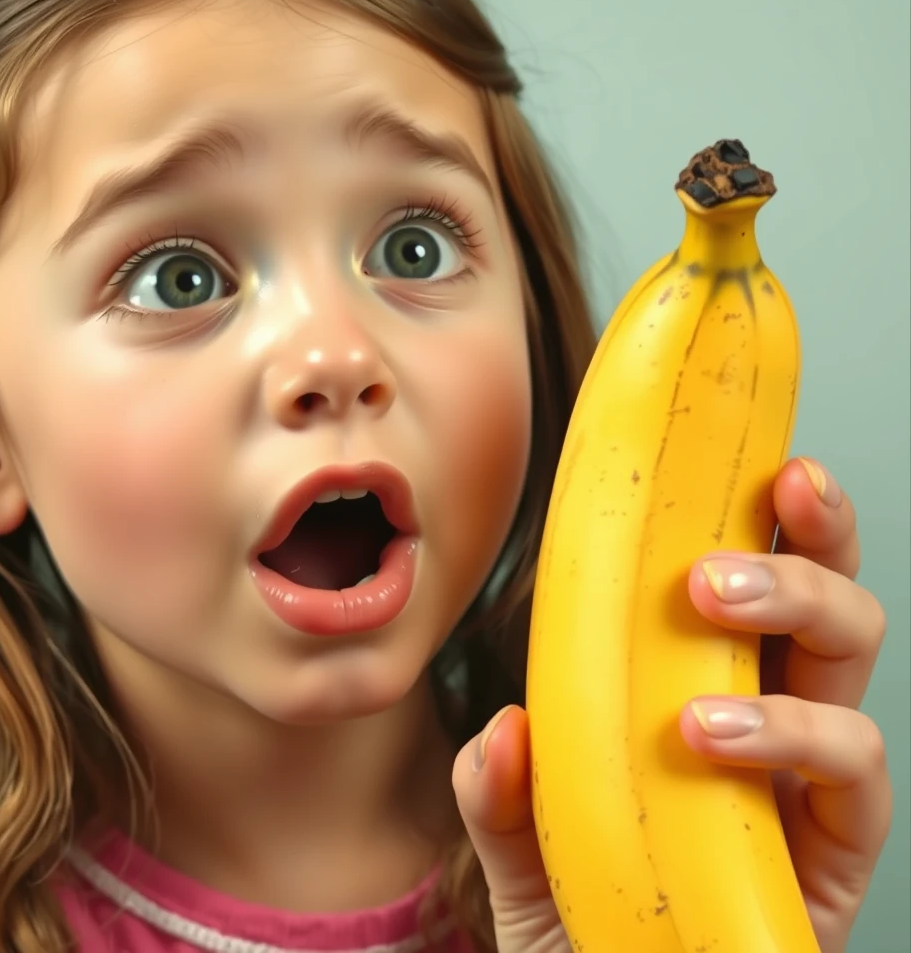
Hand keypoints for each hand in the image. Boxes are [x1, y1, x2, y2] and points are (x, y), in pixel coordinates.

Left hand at [452, 456, 891, 952]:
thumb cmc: (583, 924)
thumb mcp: (521, 851)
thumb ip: (499, 791)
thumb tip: (501, 730)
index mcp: (695, 694)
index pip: (734, 590)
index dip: (747, 514)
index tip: (731, 450)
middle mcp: (763, 722)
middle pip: (821, 597)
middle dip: (801, 534)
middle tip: (742, 509)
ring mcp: (805, 782)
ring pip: (850, 658)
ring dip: (792, 602)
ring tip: (712, 603)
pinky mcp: (836, 849)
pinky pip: (856, 771)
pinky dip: (790, 736)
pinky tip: (714, 736)